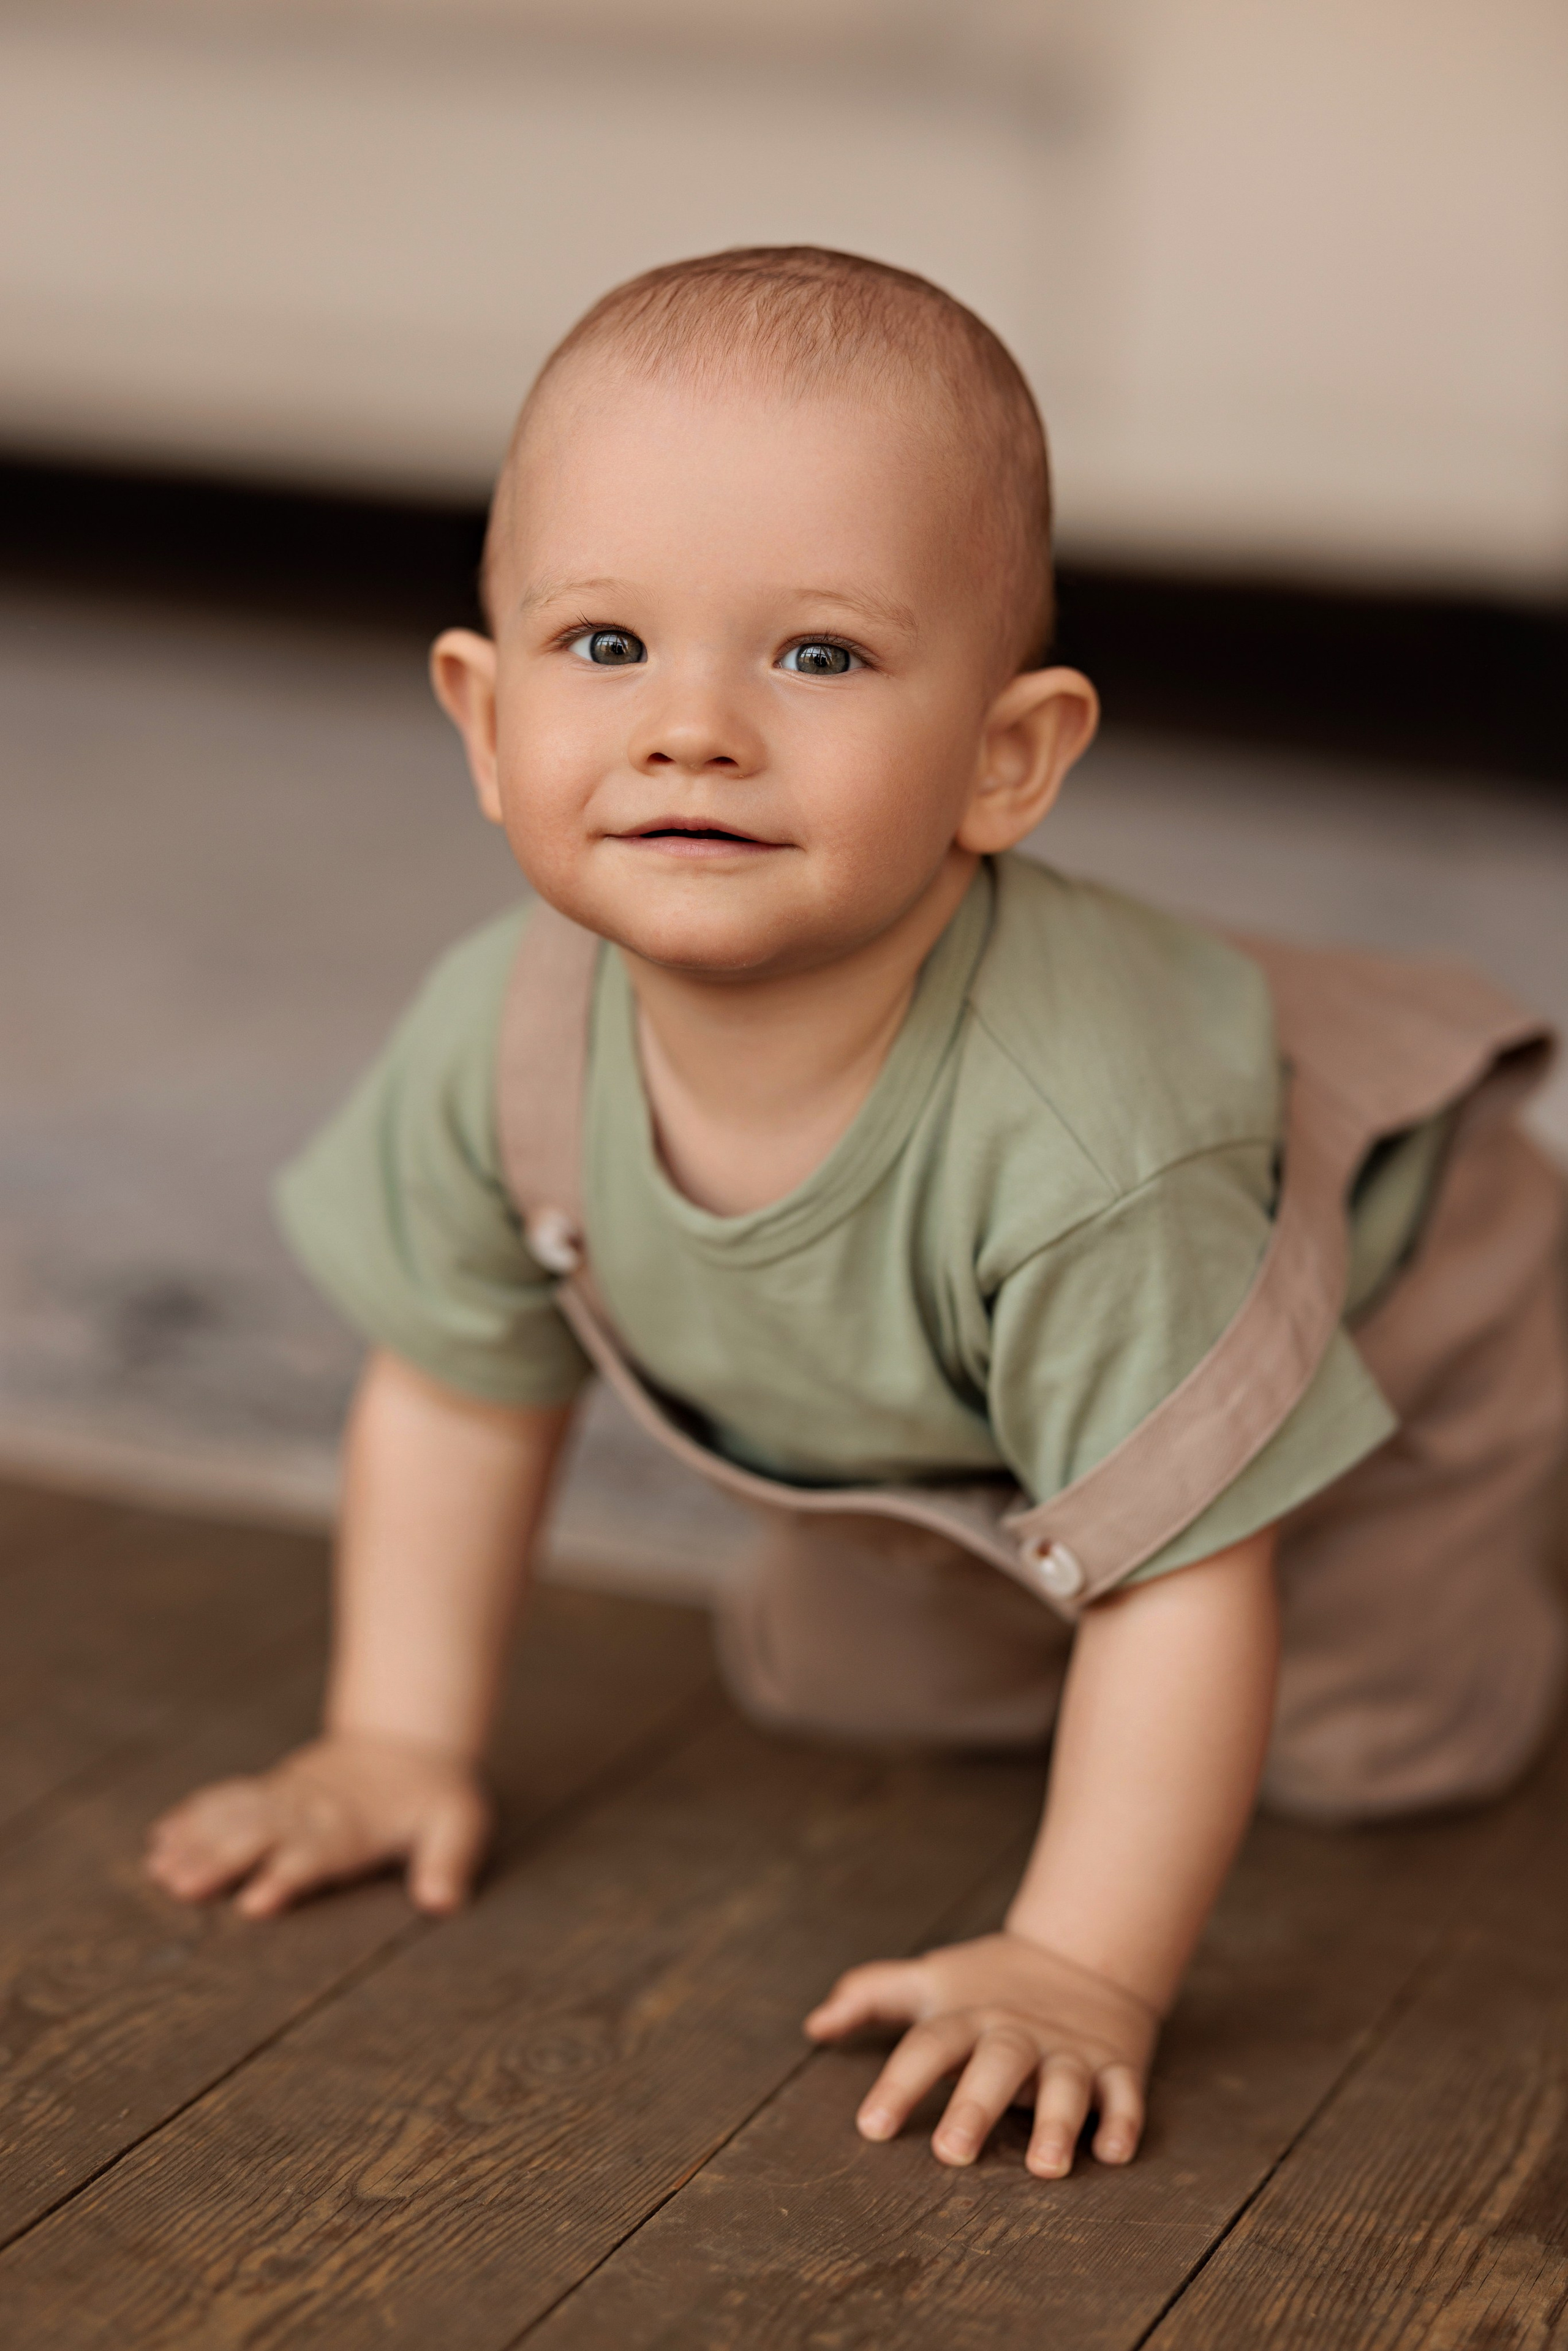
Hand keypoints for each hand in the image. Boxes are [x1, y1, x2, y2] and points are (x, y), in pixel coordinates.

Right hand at [143, 1732, 492, 1917]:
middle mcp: (314, 1811)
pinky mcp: (275, 1790)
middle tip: (179, 1886)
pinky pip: (231, 1798)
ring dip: (197, 1840)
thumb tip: (443, 1902)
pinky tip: (162, 1835)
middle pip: (261, 1836)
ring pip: (237, 1817)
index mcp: (355, 1827)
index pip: (316, 1854)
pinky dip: (196, 1814)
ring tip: (158, 1867)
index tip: (254, 1904)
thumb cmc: (437, 1793)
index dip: (286, 1877)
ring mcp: (289, 1798)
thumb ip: (450, 1859)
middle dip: (221, 1861)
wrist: (411, 1739)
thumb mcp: (461, 1820)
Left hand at [804, 1931, 1158, 2177]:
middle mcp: (1017, 2033)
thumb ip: (871, 1996)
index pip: (928, 2045)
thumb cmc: (990, 1983)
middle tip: (951, 2154)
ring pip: (1066, 2082)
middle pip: (996, 2063)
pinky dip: (1122, 2121)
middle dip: (975, 2107)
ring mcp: (1069, 2049)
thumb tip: (814, 2025)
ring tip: (1045, 2167)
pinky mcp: (1115, 2063)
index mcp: (969, 2016)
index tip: (870, 2127)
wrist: (1081, 1952)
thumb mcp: (930, 1981)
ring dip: (1057, 2123)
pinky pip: (1124, 2092)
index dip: (898, 2084)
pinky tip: (1112, 2154)